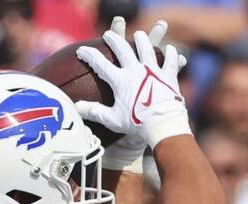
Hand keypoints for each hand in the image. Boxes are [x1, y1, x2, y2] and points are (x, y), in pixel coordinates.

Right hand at [76, 20, 189, 149]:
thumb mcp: (113, 120)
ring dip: (141, 40)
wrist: (162, 124)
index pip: (100, 63)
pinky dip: (171, 55)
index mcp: (120, 80)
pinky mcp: (168, 76)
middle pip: (122, 49)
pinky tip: (170, 49)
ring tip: (139, 34)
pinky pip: (170, 61)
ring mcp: (153, 71)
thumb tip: (76, 107)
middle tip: (108, 34)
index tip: (81, 50)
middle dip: (113, 39)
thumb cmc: (137, 124)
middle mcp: (136, 70)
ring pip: (146, 49)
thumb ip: (94, 112)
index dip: (89, 55)